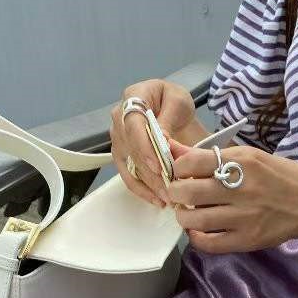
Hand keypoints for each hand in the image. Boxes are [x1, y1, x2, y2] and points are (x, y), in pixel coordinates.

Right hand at [109, 79, 196, 207]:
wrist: (172, 111)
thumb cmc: (175, 102)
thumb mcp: (179, 101)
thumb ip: (169, 117)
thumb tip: (160, 138)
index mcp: (133, 97)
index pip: (133, 124)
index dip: (144, 147)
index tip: (158, 166)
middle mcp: (120, 118)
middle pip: (131, 150)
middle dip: (151, 173)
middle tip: (170, 189)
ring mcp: (119, 139)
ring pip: (130, 166)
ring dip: (149, 185)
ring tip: (168, 198)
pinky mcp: (122, 157)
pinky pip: (128, 177)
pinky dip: (143, 191)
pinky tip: (157, 200)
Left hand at [164, 138, 297, 252]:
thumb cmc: (278, 175)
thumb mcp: (248, 156)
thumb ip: (211, 156)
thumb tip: (174, 151)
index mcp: (242, 161)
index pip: (192, 162)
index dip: (178, 167)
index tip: (180, 172)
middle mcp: (242, 188)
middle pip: (189, 191)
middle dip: (175, 192)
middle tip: (177, 193)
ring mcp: (245, 217)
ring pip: (196, 219)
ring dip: (183, 216)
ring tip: (186, 212)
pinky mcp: (247, 239)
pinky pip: (210, 243)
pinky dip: (196, 237)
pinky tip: (198, 230)